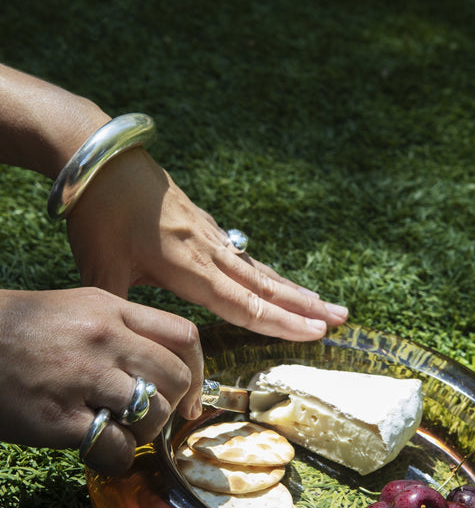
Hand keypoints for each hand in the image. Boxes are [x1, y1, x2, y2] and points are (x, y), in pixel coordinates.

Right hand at [0, 287, 202, 474]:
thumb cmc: (25, 326)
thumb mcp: (81, 307)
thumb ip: (125, 327)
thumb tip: (164, 360)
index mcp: (112, 310)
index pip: (184, 336)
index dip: (198, 369)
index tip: (189, 393)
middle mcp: (105, 340)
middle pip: (176, 377)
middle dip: (175, 404)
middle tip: (157, 417)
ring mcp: (83, 378)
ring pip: (153, 413)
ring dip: (147, 432)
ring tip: (124, 431)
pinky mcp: (60, 418)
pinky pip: (118, 446)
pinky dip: (119, 457)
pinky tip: (101, 449)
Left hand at [66, 148, 348, 340]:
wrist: (100, 159)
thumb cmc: (98, 214)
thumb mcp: (100, 269)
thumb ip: (119, 310)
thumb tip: (125, 348)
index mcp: (187, 267)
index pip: (243, 304)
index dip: (280, 323)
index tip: (316, 333)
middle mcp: (208, 251)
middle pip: (266, 285)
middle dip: (306, 306)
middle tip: (343, 319)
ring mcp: (210, 235)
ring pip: (261, 270)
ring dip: (295, 290)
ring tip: (326, 303)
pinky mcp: (204, 224)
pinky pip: (245, 256)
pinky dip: (269, 273)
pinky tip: (277, 280)